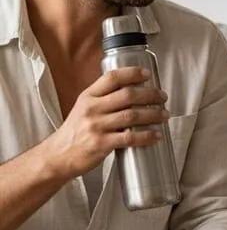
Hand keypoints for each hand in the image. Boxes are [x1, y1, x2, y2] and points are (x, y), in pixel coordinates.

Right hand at [47, 67, 168, 177]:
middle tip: (163, 97)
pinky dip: (146, 136)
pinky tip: (156, 135)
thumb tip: (132, 91)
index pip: (111, 78)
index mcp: (88, 96)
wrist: (58, 155)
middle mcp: (92, 109)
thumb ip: (103, 99)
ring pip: (132, 115)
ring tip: (165, 115)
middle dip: (150, 95)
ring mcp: (96, 126)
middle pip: (127, 95)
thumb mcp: (84, 108)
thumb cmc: (75, 132)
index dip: (132, 73)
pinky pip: (130, 138)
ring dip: (153, 114)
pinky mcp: (101, 144)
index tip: (147, 74)